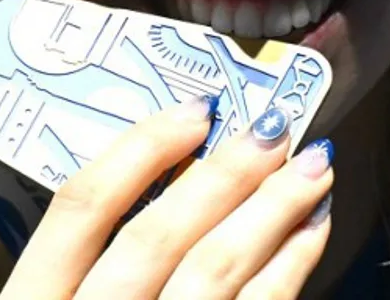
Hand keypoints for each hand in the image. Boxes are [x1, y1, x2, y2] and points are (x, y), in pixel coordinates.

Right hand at [0, 97, 333, 299]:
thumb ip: (82, 277)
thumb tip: (158, 187)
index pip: (77, 211)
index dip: (138, 150)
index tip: (192, 111)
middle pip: (157, 237)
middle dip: (223, 174)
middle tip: (273, 128)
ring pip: (214, 275)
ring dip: (271, 212)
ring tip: (312, 168)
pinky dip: (289, 271)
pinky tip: (310, 237)